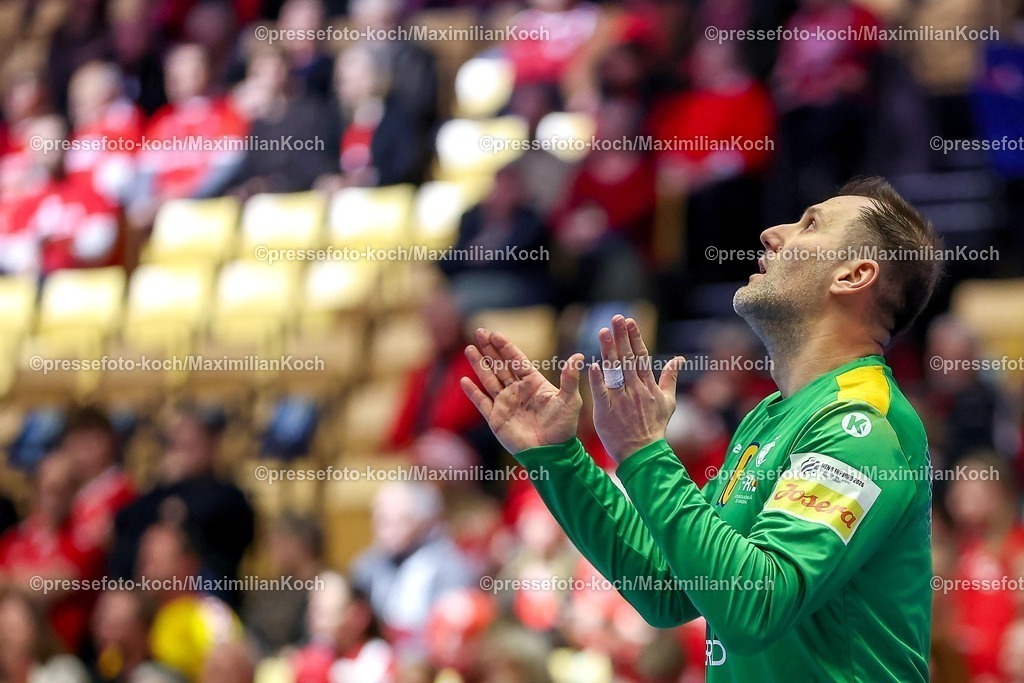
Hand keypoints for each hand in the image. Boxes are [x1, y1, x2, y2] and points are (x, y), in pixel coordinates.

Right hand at [461, 328, 583, 453]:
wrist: (552, 452)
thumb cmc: (563, 427)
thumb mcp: (570, 400)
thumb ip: (570, 378)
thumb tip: (579, 356)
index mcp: (533, 383)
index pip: (516, 360)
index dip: (505, 347)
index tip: (494, 333)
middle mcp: (517, 391)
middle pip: (500, 365)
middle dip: (489, 349)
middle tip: (478, 332)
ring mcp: (505, 403)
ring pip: (489, 379)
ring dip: (479, 364)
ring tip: (469, 349)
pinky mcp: (496, 418)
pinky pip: (482, 402)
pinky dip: (473, 392)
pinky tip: (464, 381)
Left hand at [589, 315, 683, 462]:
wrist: (643, 453)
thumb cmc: (654, 428)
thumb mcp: (668, 402)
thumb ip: (670, 378)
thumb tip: (679, 359)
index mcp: (648, 386)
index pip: (641, 356)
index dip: (635, 337)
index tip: (630, 320)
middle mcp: (635, 389)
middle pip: (627, 358)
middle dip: (621, 336)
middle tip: (616, 318)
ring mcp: (621, 400)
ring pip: (614, 371)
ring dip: (608, 350)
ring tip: (603, 331)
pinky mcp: (606, 411)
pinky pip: (601, 392)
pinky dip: (597, 379)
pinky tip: (592, 364)